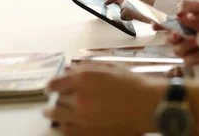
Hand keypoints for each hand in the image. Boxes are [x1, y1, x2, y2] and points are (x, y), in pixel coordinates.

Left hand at [43, 65, 162, 135]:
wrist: (148, 106)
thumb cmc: (133, 84)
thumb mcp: (109, 68)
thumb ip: (88, 68)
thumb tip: (71, 71)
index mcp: (84, 78)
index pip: (55, 83)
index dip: (51, 85)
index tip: (51, 88)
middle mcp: (79, 98)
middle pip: (58, 99)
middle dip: (58, 98)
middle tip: (56, 100)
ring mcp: (83, 117)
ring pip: (57, 116)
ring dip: (53, 113)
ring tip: (50, 114)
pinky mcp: (88, 133)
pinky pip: (66, 130)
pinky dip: (63, 126)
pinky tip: (64, 124)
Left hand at [104, 0, 156, 21]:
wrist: (160, 7)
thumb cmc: (152, 5)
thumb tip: (122, 5)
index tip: (105, 4)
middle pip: (121, 5)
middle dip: (127, 11)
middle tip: (138, 11)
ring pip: (121, 11)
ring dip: (128, 15)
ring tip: (139, 12)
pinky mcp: (126, 6)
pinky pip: (123, 16)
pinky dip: (128, 18)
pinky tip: (137, 16)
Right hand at [157, 0, 198, 64]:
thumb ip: (189, 6)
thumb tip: (178, 12)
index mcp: (179, 24)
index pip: (163, 24)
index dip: (157, 25)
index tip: (155, 25)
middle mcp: (179, 37)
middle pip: (167, 39)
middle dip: (171, 37)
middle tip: (177, 34)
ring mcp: (185, 49)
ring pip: (177, 50)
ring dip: (186, 45)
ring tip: (198, 40)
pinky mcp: (192, 59)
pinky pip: (189, 59)